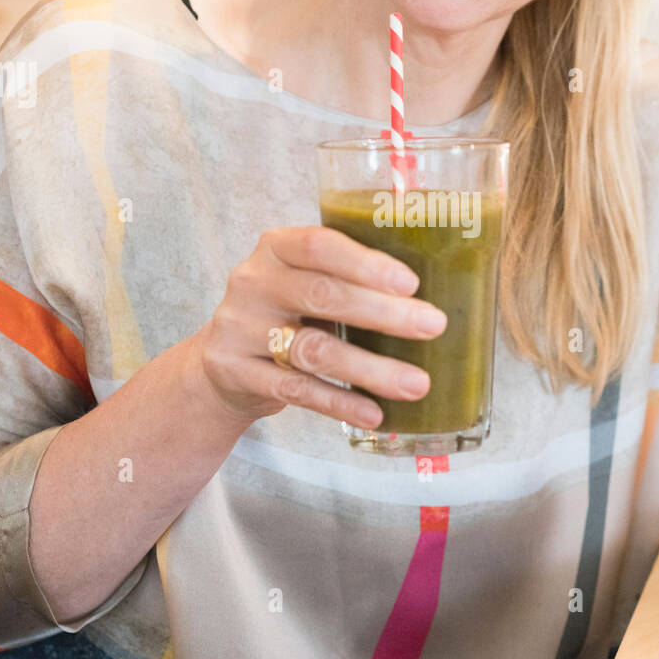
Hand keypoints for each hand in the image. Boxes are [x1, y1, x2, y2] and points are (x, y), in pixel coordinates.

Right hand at [192, 226, 446, 424]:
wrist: (221, 360)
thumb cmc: (285, 312)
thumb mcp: (304, 280)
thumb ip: (349, 276)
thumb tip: (438, 285)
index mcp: (276, 248)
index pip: (319, 245)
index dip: (365, 263)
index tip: (411, 282)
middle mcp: (253, 282)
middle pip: (322, 295)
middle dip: (383, 313)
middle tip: (433, 326)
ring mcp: (240, 329)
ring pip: (313, 349)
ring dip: (371, 368)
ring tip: (416, 384)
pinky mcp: (237, 372)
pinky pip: (297, 390)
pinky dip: (340, 401)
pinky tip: (375, 412)